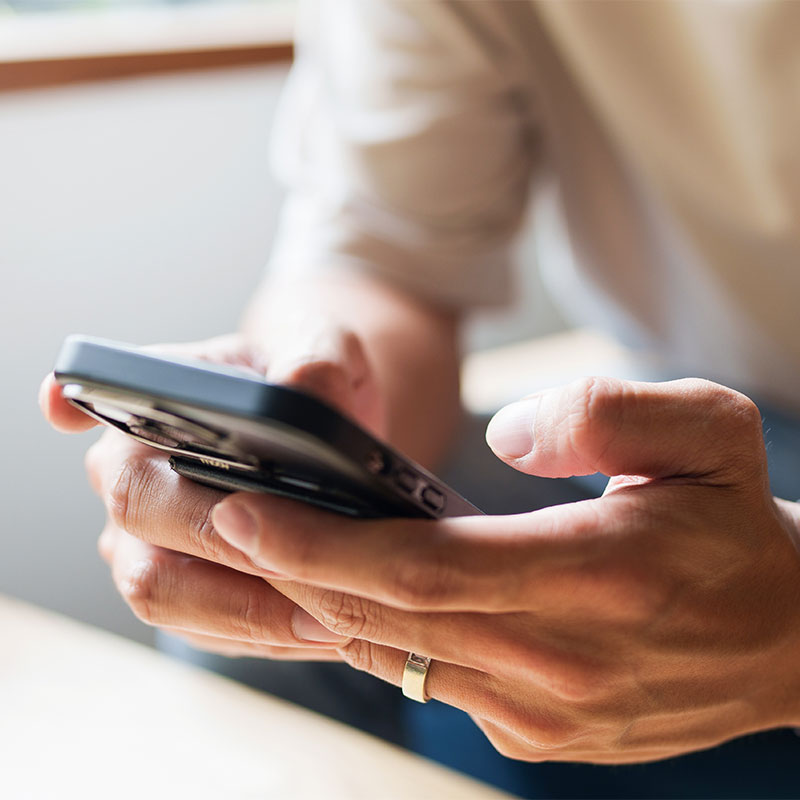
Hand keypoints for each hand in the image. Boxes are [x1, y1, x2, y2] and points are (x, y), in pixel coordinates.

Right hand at [40, 328, 382, 660]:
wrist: (329, 442)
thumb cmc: (313, 389)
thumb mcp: (324, 358)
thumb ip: (316, 363)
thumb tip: (300, 386)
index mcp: (154, 406)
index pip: (97, 403)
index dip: (74, 407)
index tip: (63, 406)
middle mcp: (134, 474)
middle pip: (141, 520)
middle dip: (228, 550)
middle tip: (307, 568)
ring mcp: (148, 540)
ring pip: (163, 594)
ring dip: (245, 613)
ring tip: (328, 619)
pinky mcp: (185, 592)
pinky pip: (206, 630)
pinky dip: (261, 636)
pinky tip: (319, 629)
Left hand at [210, 377, 799, 763]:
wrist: (790, 635)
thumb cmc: (739, 523)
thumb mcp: (708, 432)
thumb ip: (608, 414)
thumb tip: (506, 437)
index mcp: (596, 578)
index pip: (424, 566)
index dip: (324, 542)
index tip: (249, 509)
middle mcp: (562, 662)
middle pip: (390, 618)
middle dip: (293, 572)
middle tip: (226, 523)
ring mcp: (547, 713)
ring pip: (400, 658)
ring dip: (322, 606)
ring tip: (265, 554)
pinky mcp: (541, 735)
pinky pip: (433, 683)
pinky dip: (377, 639)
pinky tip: (343, 598)